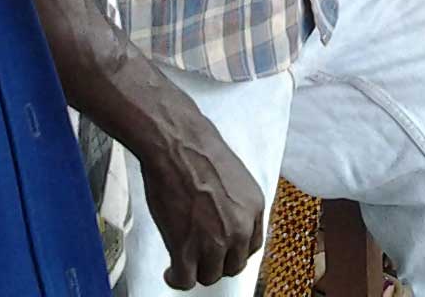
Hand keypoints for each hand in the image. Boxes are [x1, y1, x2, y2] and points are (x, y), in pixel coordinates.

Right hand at [135, 107, 266, 288]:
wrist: (177, 143)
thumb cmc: (198, 151)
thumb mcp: (235, 177)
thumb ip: (236, 204)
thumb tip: (226, 219)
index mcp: (253, 207)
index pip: (251, 246)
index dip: (234, 251)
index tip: (222, 251)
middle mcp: (239, 227)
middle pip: (232, 266)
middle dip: (216, 263)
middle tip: (201, 257)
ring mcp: (214, 241)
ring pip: (209, 276)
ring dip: (195, 271)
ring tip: (184, 262)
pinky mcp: (186, 248)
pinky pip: (185, 280)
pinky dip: (176, 279)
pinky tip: (171, 272)